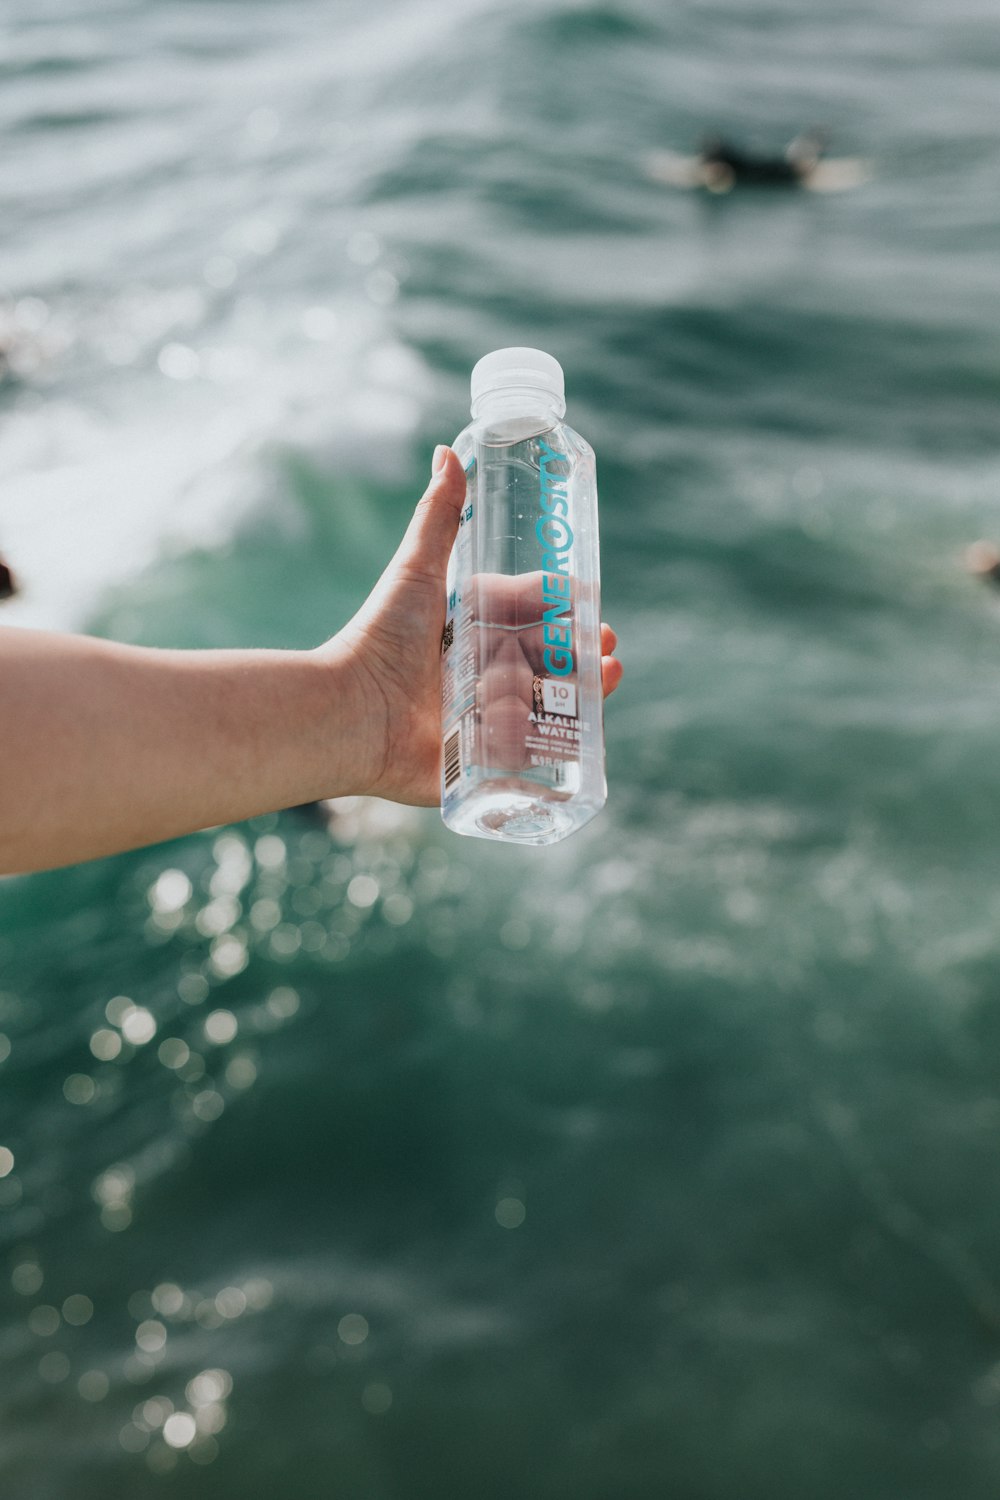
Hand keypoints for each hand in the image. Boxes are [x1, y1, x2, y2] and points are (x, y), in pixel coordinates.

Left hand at [326, 446, 622, 806]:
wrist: (351, 713)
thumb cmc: (380, 639)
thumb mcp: (417, 573)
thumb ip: (437, 517)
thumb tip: (448, 450)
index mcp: (465, 634)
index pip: (523, 617)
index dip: (558, 609)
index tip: (587, 602)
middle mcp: (474, 677)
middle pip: (543, 662)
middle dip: (581, 652)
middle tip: (605, 645)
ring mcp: (480, 723)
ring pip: (545, 706)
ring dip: (584, 694)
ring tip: (608, 678)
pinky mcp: (479, 764)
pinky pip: (528, 756)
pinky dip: (560, 745)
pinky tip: (588, 731)